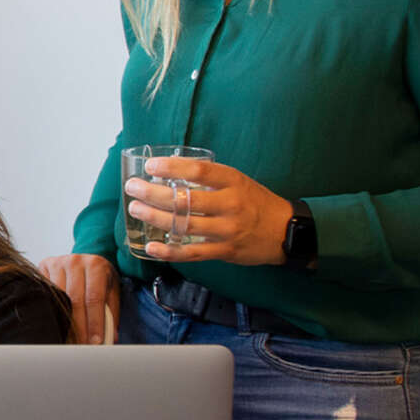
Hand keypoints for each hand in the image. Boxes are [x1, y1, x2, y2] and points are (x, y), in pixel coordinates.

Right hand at [39, 253, 116, 344]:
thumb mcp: (111, 291)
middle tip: (82, 347)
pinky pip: (46, 293)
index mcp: (96, 265)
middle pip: (75, 300)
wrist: (83, 260)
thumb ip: (111, 313)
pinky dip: (52, 311)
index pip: (94, 298)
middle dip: (80, 327)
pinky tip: (57, 325)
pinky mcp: (44, 267)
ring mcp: (57, 263)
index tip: (95, 341)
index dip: (94, 322)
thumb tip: (110, 338)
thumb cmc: (99, 278)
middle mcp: (75, 261)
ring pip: (59, 298)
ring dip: (64, 322)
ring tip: (70, 341)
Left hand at [126, 157, 294, 266]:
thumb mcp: (239, 181)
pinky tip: (152, 246)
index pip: (199, 171)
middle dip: (153, 193)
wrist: (286, 231)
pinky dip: (170, 251)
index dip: (171, 168)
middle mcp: (230, 204)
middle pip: (186, 199)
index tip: (150, 166)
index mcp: (233, 182)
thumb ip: (211, 178)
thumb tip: (172, 171)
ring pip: (185, 225)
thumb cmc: (257, 202)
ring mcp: (227, 229)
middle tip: (133, 188)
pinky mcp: (225, 251)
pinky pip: (193, 253)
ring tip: (136, 209)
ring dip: (155, 217)